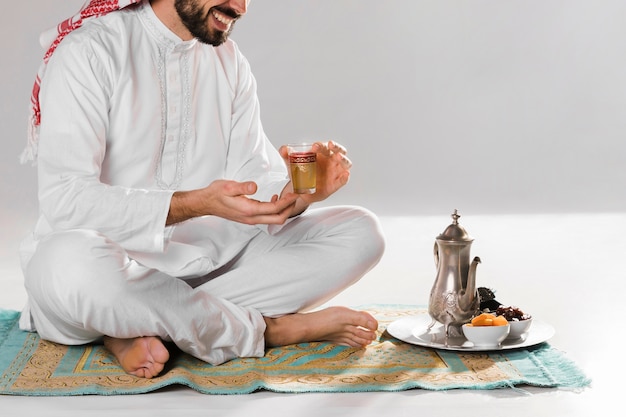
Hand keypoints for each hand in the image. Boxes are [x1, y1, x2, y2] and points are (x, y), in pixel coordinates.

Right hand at [167, 180, 298, 225]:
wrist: (205, 203)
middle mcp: (251, 218)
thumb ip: (242, 187)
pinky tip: (275, 198)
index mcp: (248, 210)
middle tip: (296, 196)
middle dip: (289, 208)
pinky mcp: (249, 218)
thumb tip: (254, 186)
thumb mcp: (228, 186)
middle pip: (278, 218)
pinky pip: (267, 216)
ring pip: (273, 219)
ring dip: (283, 210)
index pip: (274, 209)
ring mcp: (251, 220)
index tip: (295, 194)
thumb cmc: (216, 194)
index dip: (286, 202)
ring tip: (289, 196)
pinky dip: (275, 209)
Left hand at [279, 140, 351, 204]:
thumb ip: (287, 156)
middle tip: (330, 145)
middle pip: (340, 150)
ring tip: (338, 157)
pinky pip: (343, 180)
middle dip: (336, 147)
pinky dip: (345, 177)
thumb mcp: (292, 165)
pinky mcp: (336, 183)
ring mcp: (336, 171)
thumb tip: (283, 149)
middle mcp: (332, 160)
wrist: (303, 192)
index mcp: (323, 153)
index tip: (314, 146)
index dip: (322, 145)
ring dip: (343, 159)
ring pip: (346, 163)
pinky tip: (345, 175)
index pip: (325, 146)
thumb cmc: (301, 174)